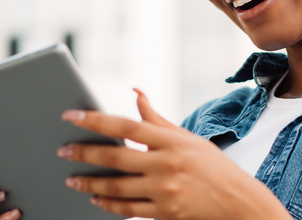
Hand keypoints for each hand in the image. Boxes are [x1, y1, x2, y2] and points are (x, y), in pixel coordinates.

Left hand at [56, 89, 291, 219]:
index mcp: (171, 140)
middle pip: (115, 158)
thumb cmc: (211, 166)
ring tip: (72, 178)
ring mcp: (166, 191)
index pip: (126, 126)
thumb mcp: (187, 138)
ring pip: (117, 187)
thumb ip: (156, 119)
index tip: (71, 116)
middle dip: (84, 154)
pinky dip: (108, 204)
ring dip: (90, 183)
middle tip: (62, 151)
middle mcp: (167, 164)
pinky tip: (94, 198)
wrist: (239, 203)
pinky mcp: (166, 213)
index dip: (95, 120)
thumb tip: (135, 93)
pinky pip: (128, 210)